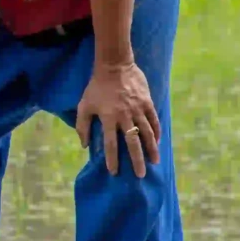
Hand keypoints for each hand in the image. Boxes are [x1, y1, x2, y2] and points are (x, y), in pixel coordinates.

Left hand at [74, 58, 159, 177]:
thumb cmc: (96, 87)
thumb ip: (82, 126)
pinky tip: (157, 142)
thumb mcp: (84, 105)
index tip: (114, 172)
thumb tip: (84, 146)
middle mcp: (124, 116)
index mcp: (108, 118)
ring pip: (146, 133)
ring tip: (154, 162)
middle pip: (132, 143)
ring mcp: (138, 109)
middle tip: (140, 175)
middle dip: (136, 160)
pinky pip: (153, 120)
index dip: (112, 159)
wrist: (114, 65)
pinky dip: (156, 132)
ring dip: (151, 149)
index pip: (110, 144)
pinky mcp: (147, 102)